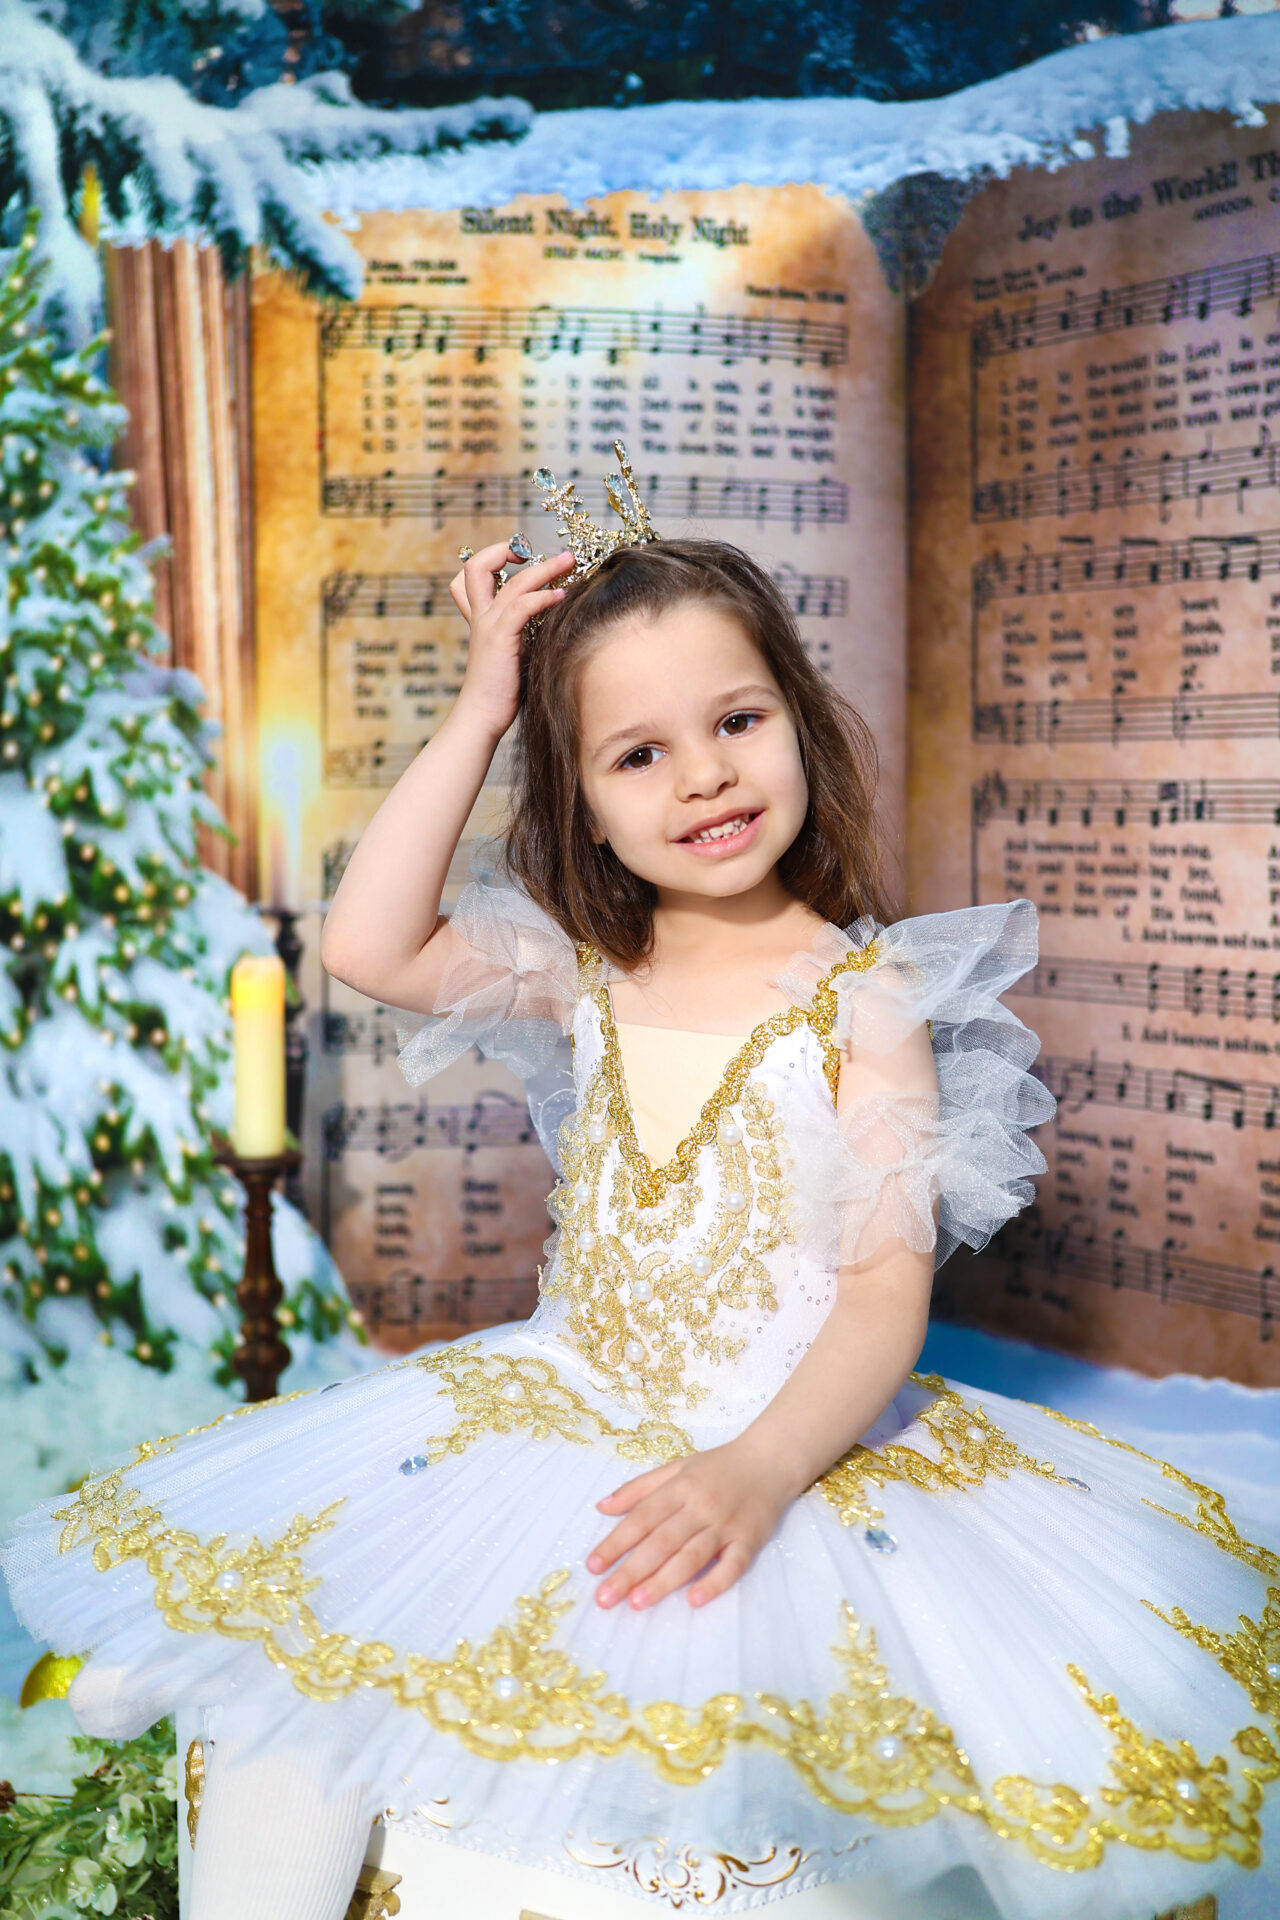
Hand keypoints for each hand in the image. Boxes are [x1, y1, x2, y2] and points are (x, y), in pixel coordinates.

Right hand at [449, 541, 574, 738]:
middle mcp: (481, 617)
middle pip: (476, 566)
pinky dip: (543, 596)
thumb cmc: (502, 691)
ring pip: (511, 582)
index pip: (471, 576)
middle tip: (537, 550)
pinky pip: (522, 606)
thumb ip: (527, 631)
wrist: (483, 716)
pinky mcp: (500, 639)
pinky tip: (562, 596)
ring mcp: (488, 626)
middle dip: (506, 549)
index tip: (522, 559)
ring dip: (544, 568)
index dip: (492, 559)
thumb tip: (556, 618)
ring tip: (569, 561)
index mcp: (482, 618)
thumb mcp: (516, 652)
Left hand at [585, 1441, 794, 1610]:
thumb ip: (639, 1488)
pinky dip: (715, 1582)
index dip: (616, 1542)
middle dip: (631, 1571)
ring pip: (691, 1556)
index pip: (641, 1518)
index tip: (592, 1566)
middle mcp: (700, 1506)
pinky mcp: (750, 1540)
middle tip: (605, 1598)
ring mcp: (726, 1525)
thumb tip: (601, 1507)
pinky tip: (694, 1600)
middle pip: (661, 1542)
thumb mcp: (676, 1468)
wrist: (770, 1460)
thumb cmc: (718, 1467)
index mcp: (679, 1488)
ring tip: (637, 1603)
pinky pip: (732, 1565)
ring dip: (663, 1580)